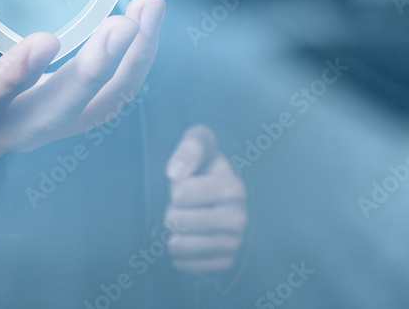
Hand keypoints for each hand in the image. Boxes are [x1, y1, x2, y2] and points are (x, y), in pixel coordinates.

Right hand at [0, 0, 164, 161]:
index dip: (12, 78)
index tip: (45, 41)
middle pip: (51, 116)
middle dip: (93, 73)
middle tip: (125, 20)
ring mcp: (29, 127)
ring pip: (90, 113)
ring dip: (127, 68)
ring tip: (148, 11)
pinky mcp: (54, 113)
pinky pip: (102, 102)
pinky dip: (128, 68)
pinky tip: (143, 24)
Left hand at [164, 125, 247, 273]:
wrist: (216, 193)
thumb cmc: (204, 164)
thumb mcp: (200, 142)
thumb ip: (190, 147)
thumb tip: (174, 173)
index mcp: (233, 188)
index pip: (181, 194)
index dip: (173, 188)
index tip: (183, 184)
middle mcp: (239, 217)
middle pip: (178, 221)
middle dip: (169, 212)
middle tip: (178, 208)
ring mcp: (235, 242)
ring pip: (182, 246)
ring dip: (171, 235)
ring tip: (178, 226)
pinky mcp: (226, 261)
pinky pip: (189, 266)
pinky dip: (179, 257)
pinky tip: (183, 242)